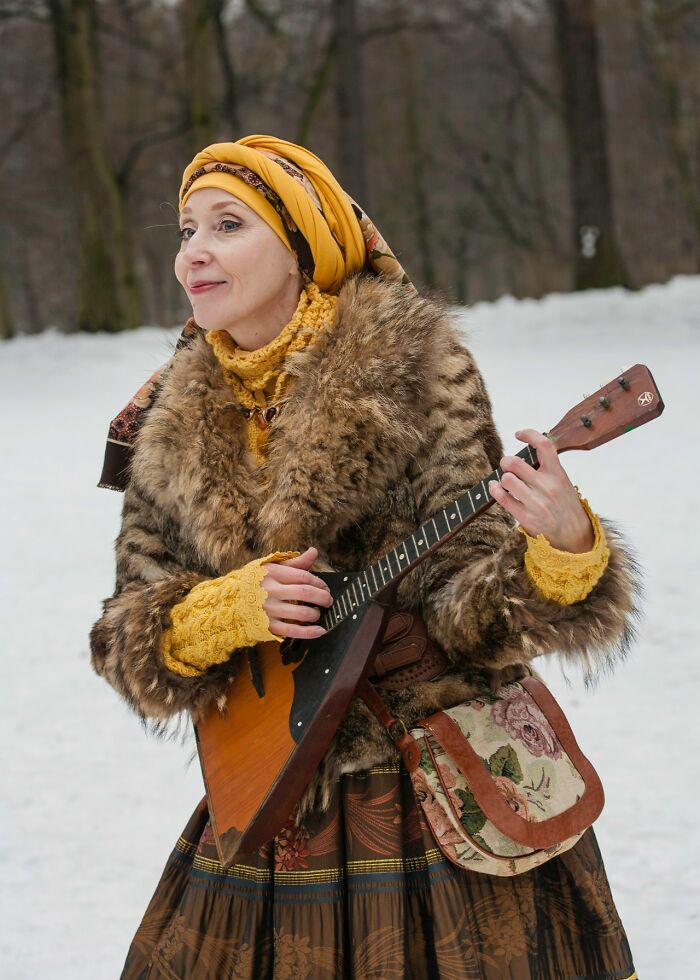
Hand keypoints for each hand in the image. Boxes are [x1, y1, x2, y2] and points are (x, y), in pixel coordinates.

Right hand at [261, 547, 332, 638]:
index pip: (303, 576)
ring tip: (317, 613)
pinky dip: (310, 632)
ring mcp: (269, 610)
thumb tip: (314, 552)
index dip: (319, 582)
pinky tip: (320, 630)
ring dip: (315, 614)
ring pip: (301, 613)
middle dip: (322, 597)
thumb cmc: (255, 582)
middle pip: (305, 592)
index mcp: (272, 574)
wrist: (229, 602)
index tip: (325, 588)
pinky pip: (293, 631)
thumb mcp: (271, 568)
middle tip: (328, 601)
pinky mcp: (268, 626)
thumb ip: (294, 562)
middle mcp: (271, 591)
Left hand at [488, 429, 594, 552]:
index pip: (544, 445)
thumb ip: (547, 468)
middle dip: (507, 461)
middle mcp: (547, 486)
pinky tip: (495, 487)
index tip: (518, 435)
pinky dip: (494, 490)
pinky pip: (502, 498)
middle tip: (508, 465)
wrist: (574, 535)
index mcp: (558, 474)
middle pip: (515, 463)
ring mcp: (536, 502)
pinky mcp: (526, 517)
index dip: (529, 435)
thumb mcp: (563, 482)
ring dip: (503, 478)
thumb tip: (524, 453)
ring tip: (507, 481)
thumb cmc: (565, 505)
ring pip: (506, 479)